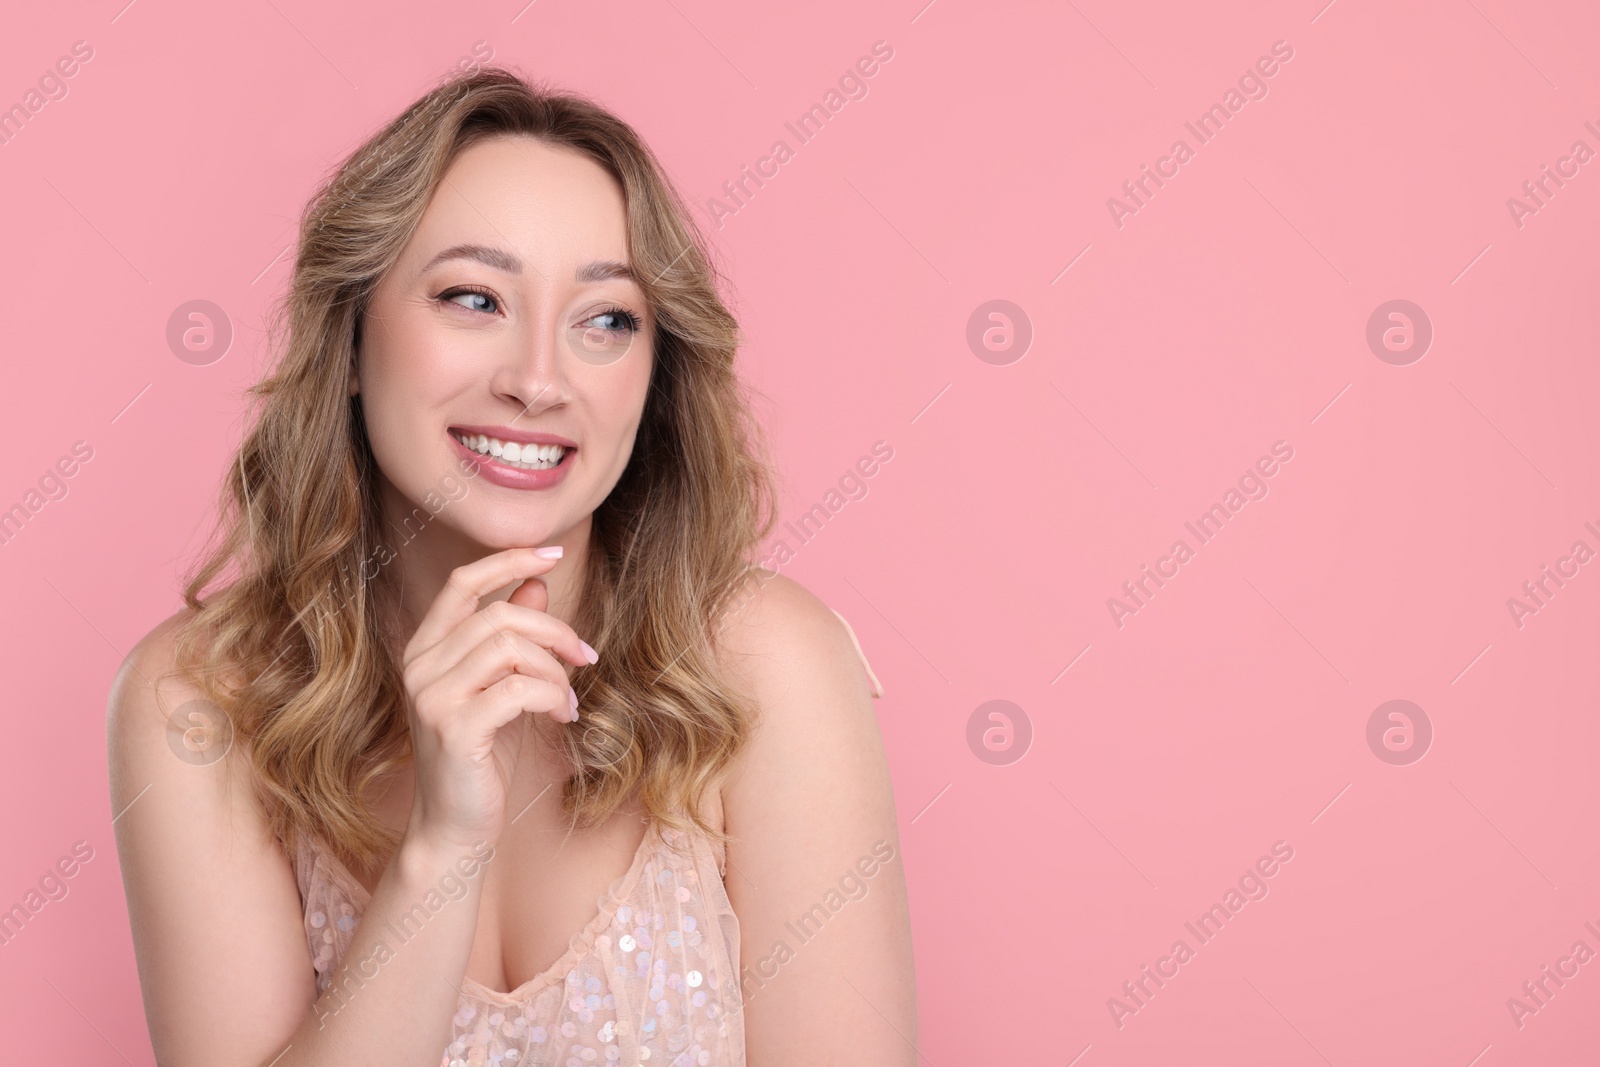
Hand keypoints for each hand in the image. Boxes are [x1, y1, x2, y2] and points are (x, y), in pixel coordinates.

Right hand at [398, 546, 596, 852]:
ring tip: (568, 700)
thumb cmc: (481, 755)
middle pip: (499, 616)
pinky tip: (561, 716)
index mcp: (425, 648)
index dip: (509, 561)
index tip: (555, 553)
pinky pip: (518, 688)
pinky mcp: (454, 729)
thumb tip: (536, 585)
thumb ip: (512, 636)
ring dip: (555, 671)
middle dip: (555, 631)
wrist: (454, 827)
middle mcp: (419, 666)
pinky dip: (552, 697)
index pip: (463, 582)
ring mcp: (432, 698)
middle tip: (586, 656)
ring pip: (510, 648)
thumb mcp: (499, 687)